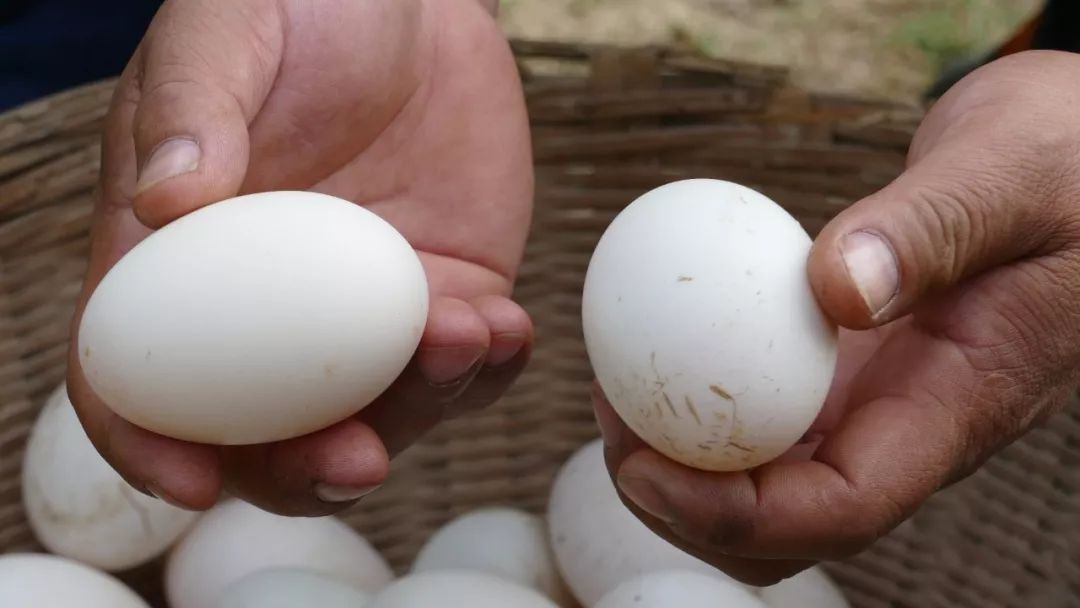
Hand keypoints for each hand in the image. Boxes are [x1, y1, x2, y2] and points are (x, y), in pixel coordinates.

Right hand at [67, 0, 533, 515]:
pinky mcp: (451, 294)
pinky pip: (470, 363)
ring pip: (381, 411)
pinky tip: (507, 325)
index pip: (139, 379)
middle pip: (268, 434)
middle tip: (357, 453)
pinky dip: (490, 365)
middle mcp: (271, 310)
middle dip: (308, 467)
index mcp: (184, 263)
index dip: (150, 443)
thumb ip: (193, 107)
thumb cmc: (301, 6)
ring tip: (466, 331)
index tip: (194, 481)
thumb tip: (165, 205)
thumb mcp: (230, 32)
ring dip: (420, 405)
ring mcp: (366, 314)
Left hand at [595, 50, 1079, 584]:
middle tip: (612, 421)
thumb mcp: (1007, 173)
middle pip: (789, 526)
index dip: (736, 516)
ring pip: (768, 482)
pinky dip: (697, 401)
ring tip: (615, 385)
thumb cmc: (1060, 160)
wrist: (1073, 163)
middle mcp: (910, 426)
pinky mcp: (845, 371)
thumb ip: (930, 231)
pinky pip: (763, 414)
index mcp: (961, 404)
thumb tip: (833, 292)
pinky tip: (653, 345)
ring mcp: (874, 404)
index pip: (846, 507)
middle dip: (685, 506)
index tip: (644, 468)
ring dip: (681, 463)